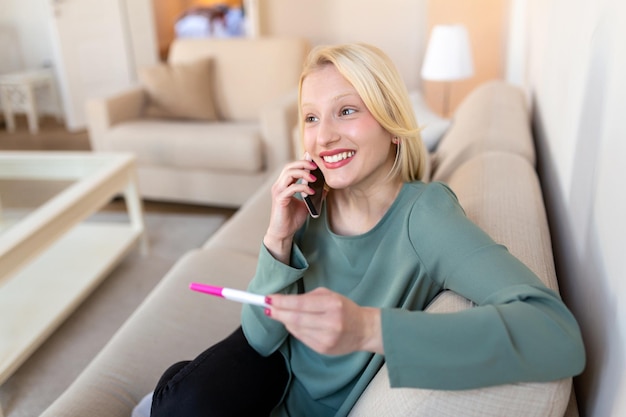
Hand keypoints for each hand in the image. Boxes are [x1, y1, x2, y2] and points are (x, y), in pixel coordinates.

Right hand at [264, 159, 318, 262]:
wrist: (283, 233)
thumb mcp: (306, 204)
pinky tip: (311, 192)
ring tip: (315, 178)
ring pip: (288, 174)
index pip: (291, 167)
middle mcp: (279, 186)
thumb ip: (312, 195)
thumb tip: (325, 188)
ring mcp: (278, 192)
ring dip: (303, 173)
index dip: (302, 161)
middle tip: (315, 165)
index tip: (313, 160)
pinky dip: (303, 188)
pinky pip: (292, 188)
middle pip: (289, 167)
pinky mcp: (280, 199)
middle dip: (303, 163)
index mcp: (284, 185)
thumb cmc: (292, 219)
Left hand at [266, 287, 382, 355]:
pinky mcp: (324, 349)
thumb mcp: (330, 295)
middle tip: (266, 307)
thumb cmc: (345, 309)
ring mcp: (327, 338)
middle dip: (278, 312)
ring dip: (285, 321)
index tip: (268, 298)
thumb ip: (308, 297)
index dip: (282, 302)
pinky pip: (302, 338)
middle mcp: (330, 322)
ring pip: (296, 329)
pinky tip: (293, 324)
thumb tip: (283, 302)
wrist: (364, 330)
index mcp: (332, 305)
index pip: (300, 303)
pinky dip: (295, 330)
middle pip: (295, 318)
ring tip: (279, 314)